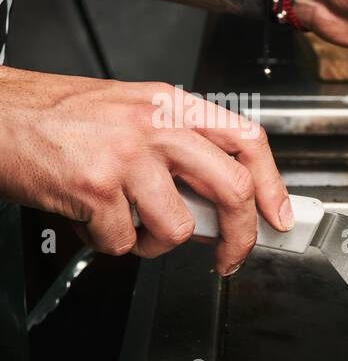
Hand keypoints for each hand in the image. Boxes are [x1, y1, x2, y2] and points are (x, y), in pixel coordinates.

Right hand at [0, 68, 290, 275]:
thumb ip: (178, 147)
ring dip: (156, 243)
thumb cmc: (56, 117)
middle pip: (231, 189)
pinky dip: (108, 242)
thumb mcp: (131, 112)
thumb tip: (218, 202)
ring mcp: (126, 155)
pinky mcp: (95, 188)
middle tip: (230, 256)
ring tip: (128, 226)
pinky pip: (124, 240)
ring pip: (178, 226)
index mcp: (171, 104)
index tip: (278, 217)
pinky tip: (89, 219)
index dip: (272, 185)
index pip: (247, 140)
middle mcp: (155, 125)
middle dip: (239, 236)